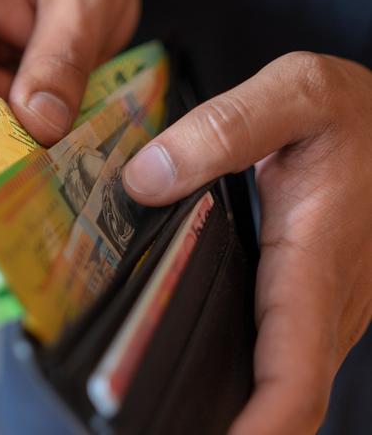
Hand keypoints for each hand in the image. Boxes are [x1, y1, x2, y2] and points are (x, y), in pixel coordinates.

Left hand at [123, 52, 371, 433]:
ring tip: (161, 413)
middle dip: (231, 429)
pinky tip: (200, 369)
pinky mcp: (314, 297)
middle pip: (283, 396)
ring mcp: (324, 305)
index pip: (294, 375)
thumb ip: (221, 131)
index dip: (258, 430)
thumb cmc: (355, 113)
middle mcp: (324, 299)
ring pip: (282, 379)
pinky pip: (282, 351)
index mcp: (314, 258)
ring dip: (234, 410)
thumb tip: (144, 180)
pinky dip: (247, 379)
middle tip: (151, 431)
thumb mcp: (293, 95)